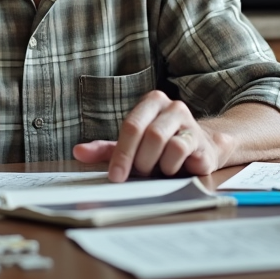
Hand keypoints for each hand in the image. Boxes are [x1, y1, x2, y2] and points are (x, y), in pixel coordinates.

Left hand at [72, 91, 225, 181]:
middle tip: (139, 173)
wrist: (199, 152)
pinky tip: (172, 169)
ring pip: (163, 141)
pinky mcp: (201, 139)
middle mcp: (171, 106)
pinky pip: (181, 150)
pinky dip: (172, 165)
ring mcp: (189, 121)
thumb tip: (77, 152)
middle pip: (147, 133)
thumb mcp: (131, 148)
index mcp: (151, 102)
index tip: (116, 176)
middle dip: (139, 160)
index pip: (131, 126)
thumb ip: (105, 150)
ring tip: (156, 170)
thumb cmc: (160, 150)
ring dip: (155, 164)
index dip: (122, 153)